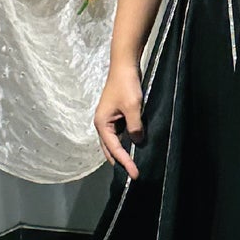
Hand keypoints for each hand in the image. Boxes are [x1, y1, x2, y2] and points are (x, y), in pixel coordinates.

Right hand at [94, 60, 144, 178]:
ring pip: (116, 141)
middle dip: (121, 161)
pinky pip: (121, 133)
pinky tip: (136, 146)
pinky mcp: (117, 115)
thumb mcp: (132, 107)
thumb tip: (137, 141)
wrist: (125, 66)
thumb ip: (135, 127)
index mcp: (102, 124)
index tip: (135, 174)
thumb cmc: (126, 85)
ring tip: (135, 164)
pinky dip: (127, 141)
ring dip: (124, 152)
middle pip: (110, 149)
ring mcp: (109, 120)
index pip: (113, 149)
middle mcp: (103, 124)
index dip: (125, 162)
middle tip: (134, 174)